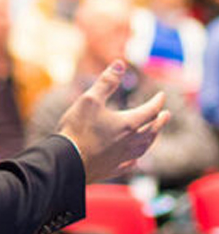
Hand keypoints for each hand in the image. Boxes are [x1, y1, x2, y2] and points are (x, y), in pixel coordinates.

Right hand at [57, 60, 170, 182]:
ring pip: (144, 148)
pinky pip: (130, 164)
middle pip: (151, 131)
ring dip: (152, 139)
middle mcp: (130, 142)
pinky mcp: (112, 169)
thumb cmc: (77, 129)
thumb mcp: (89, 99)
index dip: (157, 101)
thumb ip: (106, 82)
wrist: (67, 161)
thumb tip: (120, 64)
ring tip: (153, 135)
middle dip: (160, 121)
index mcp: (128, 124)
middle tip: (166, 115)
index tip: (161, 95)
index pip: (149, 111)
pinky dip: (136, 159)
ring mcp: (122, 157)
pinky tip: (135, 160)